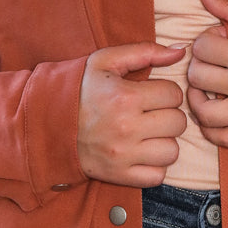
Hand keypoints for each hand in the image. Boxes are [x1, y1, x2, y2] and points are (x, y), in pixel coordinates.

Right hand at [78, 42, 187, 186]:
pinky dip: (154, 165)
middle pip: (178, 122)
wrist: (47, 124)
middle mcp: (127, 128)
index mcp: (125, 97)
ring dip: (163, 141)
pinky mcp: (120, 176)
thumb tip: (180, 51)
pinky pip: (158, 175)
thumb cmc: (80, 90)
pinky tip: (141, 152)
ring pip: (172, 151)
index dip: (165, 91)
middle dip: (167, 115)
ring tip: (147, 133)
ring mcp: (123, 155)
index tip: (149, 94)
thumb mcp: (106, 61)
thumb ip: (145, 51)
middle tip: (149, 113)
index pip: (174, 94)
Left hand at [187, 0, 227, 146]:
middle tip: (212, 61)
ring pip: (204, 113)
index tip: (220, 39)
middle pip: (198, 78)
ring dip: (197, 99)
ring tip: (205, 88)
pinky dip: (211, 130)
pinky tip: (213, 113)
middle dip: (200, 65)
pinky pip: (224, 139)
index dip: (206, 40)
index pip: (202, 48)